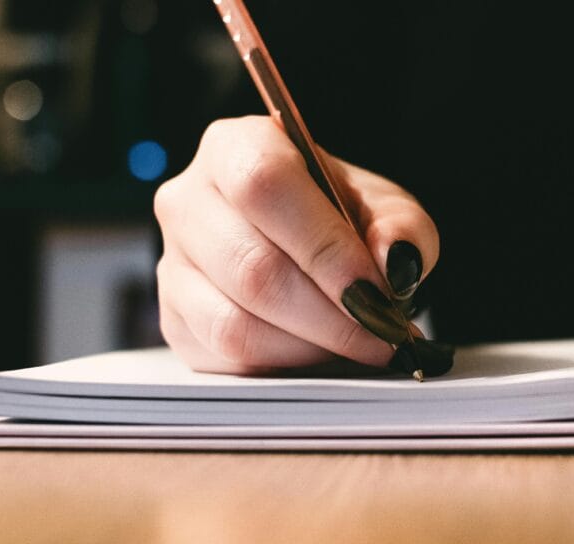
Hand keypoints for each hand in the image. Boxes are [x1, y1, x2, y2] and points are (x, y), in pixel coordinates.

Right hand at [154, 116, 449, 374]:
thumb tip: (393, 261)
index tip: (378, 292)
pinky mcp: (173, 320)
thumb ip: (402, 228)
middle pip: (252, 268)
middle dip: (332, 316)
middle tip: (385, 334)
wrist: (308, 245)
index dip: (324, 247)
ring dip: (312, 346)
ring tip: (361, 345)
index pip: (265, 187)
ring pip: (235, 323)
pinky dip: (285, 365)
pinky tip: (322, 353)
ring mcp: (172, 264)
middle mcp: (188, 200)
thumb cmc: (343, 217)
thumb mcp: (386, 208)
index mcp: (236, 148)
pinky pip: (226, 358)